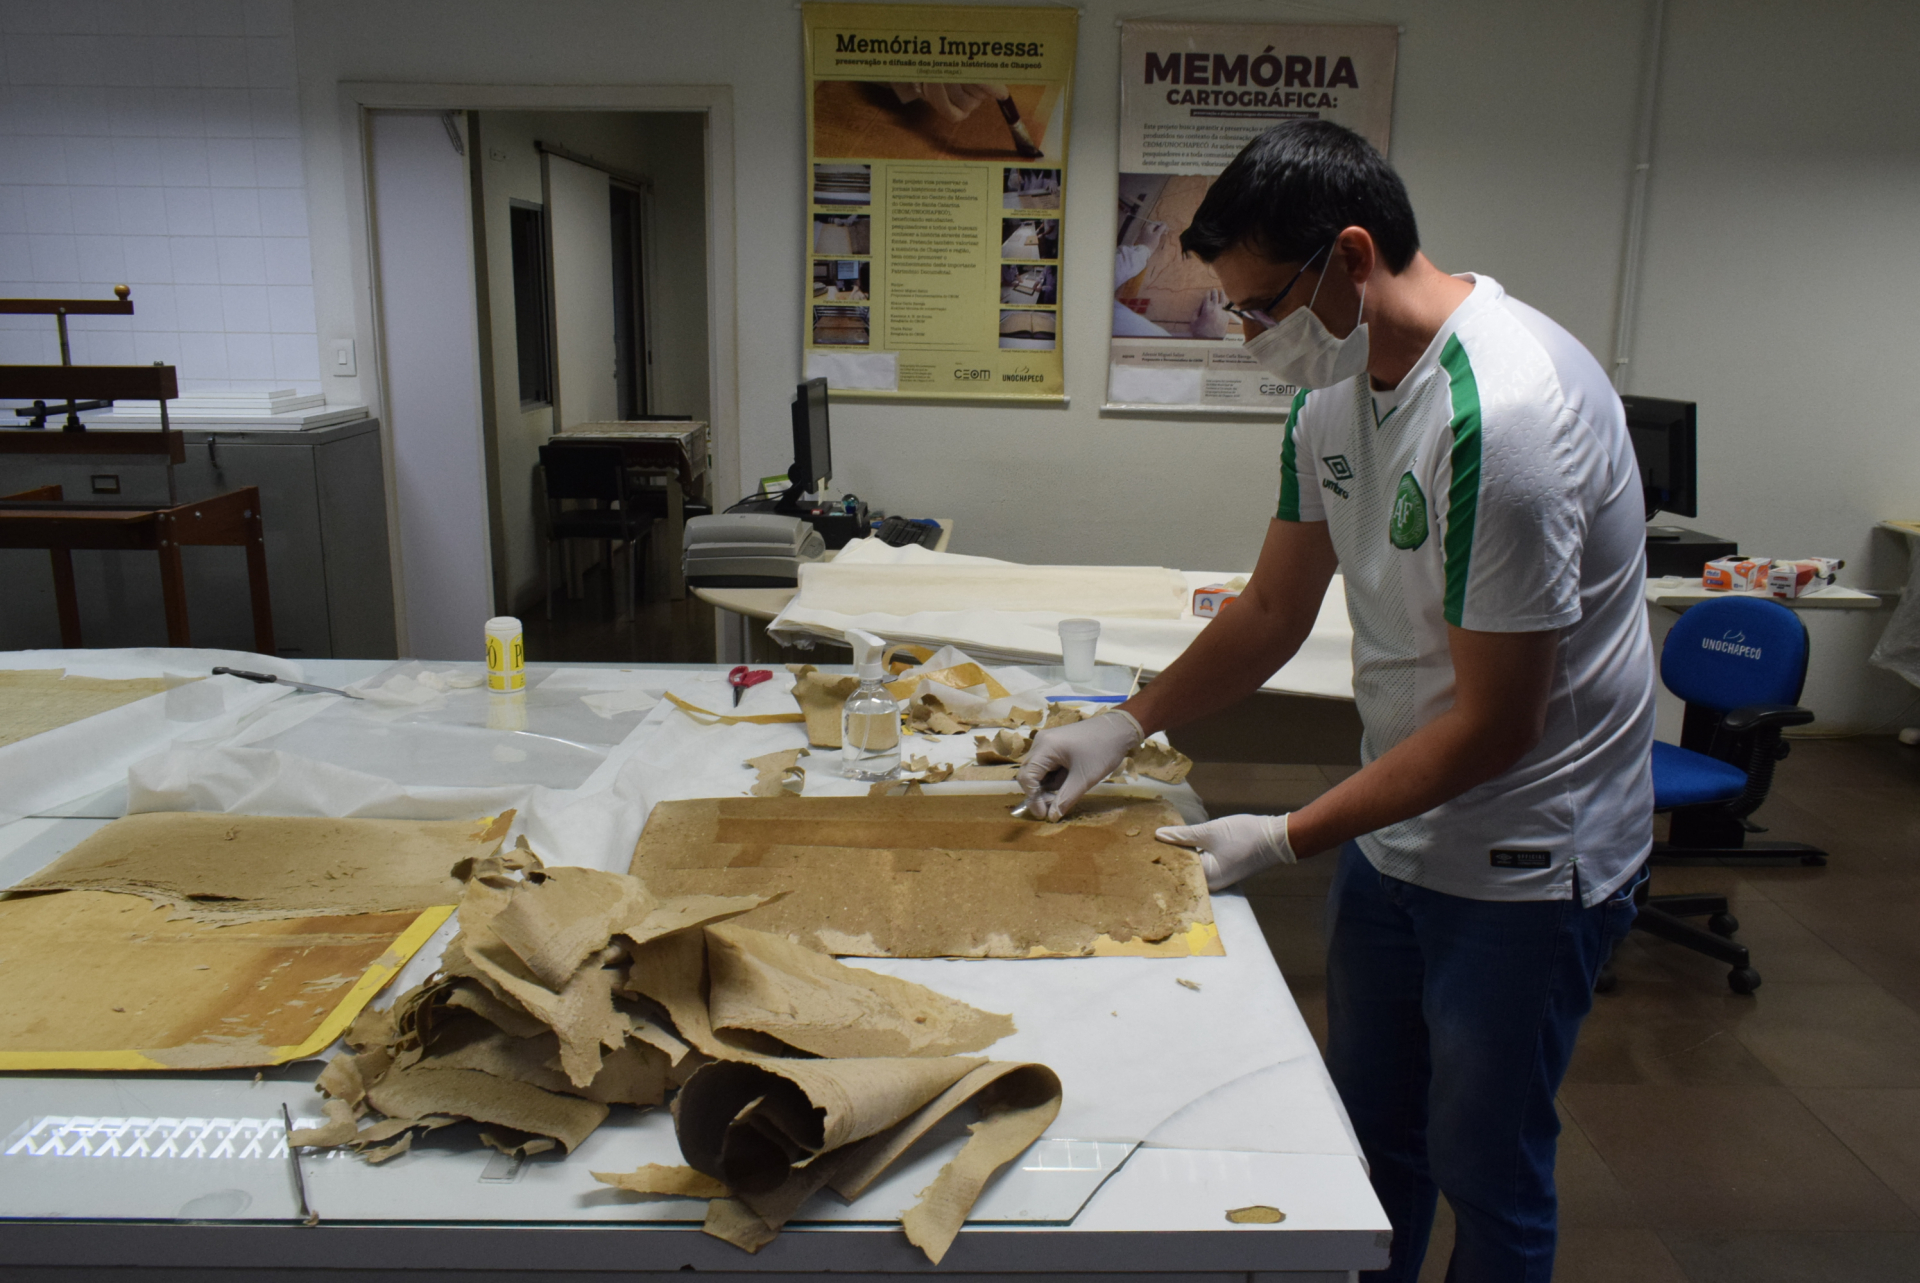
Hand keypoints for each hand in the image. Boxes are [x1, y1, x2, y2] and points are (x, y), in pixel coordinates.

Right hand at [1016, 710, 1143, 820]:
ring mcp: (1047, 742)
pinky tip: (1070, 779)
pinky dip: (1055, 777)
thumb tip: (1051, 817)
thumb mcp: (1084, 779)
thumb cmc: (1102, 751)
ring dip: (1049, 785)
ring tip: (1069, 789)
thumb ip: (1065, 798)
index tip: (1044, 814)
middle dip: (1040, 792)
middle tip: (1056, 805)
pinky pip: (1047, 765)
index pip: (1026, 777)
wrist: (1119, 729)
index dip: (1033, 798)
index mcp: (1045, 747)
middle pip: (1029, 773)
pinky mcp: (1055, 744)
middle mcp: (1041, 742)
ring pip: (1038, 771)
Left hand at [1155, 813, 1295, 890]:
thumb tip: (1158, 834)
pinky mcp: (1222, 869)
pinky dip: (1190, 855)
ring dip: (1179, 856)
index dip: (1159, 860)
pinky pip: (1200, 864)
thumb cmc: (1245, 836)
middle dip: (1166, 859)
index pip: (1175, 872)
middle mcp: (1210, 884)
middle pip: (1181, 873)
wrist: (1276, 837)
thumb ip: (1183, 835)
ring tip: (1157, 844)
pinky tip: (1179, 844)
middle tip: (1144, 846)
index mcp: (1206, 879)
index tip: (1141, 850)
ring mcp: (1217, 877)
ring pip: (1191, 868)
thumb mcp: (1210, 831)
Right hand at [1189, 287, 1229, 339]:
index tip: (1207, 292)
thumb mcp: (1193, 322)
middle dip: (1214, 292)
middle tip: (1213, 290)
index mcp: (1206, 308)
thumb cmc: (1201, 332)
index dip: (1207, 294)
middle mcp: (1215, 308)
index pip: (1207, 297)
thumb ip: (1196, 312)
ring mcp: (1222, 311)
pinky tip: (1226, 300)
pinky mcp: (1227, 316)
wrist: (1212, 340)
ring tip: (1221, 291)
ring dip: (1222, 294)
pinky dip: (1227, 302)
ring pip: (1223, 300)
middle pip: (1215, 296)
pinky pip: (1227, 306)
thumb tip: (1200, 306)